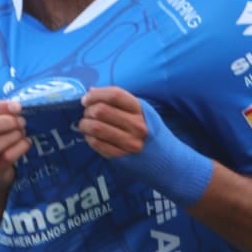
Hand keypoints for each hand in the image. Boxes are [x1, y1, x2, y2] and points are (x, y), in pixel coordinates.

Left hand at [81, 87, 213, 207]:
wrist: (166, 160)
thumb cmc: (150, 131)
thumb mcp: (141, 112)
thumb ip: (119, 102)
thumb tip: (90, 91)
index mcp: (141, 110)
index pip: (115, 95)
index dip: (96, 95)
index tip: (86, 99)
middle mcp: (137, 125)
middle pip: (102, 111)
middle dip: (88, 110)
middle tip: (86, 113)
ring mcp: (130, 143)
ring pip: (97, 128)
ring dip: (85, 125)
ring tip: (85, 125)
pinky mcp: (122, 157)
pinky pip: (98, 145)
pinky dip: (89, 138)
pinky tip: (91, 136)